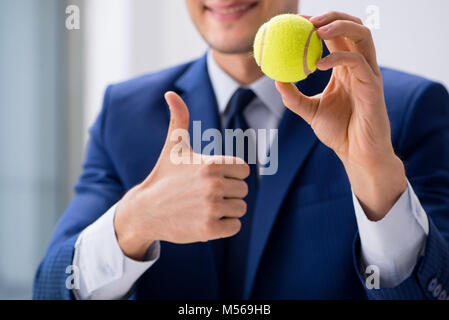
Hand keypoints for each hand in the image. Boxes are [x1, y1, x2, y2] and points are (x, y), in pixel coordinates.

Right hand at [114, 92, 249, 259]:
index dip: (230, 174)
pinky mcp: (209, 230)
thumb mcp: (173, 146)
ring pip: (240, 208)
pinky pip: (235, 226)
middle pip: (243, 190)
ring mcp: (211, 208)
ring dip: (226, 210)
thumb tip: (170, 93)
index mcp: (211, 163)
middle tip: (204, 194)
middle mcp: (213, 184)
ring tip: (203, 207)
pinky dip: (224, 226)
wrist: (145, 210)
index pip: (243, 169)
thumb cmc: (164, 176)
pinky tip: (205, 220)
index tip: (211, 177)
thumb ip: (179, 118)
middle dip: (228, 193)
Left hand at [276, 11, 406, 220]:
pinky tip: (317, 64)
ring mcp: (369, 74)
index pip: (336, 35)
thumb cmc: (339, 132)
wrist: (357, 154)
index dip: (319, 23)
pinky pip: (357, 62)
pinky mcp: (373, 87)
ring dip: (339, 26)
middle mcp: (360, 66)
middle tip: (306, 20)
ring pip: (363, 35)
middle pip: (353, 26)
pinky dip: (338, 58)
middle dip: (332, 15)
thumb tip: (275, 79)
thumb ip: (293, 96)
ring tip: (315, 30)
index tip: (296, 22)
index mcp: (346, 68)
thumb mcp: (310, 111)